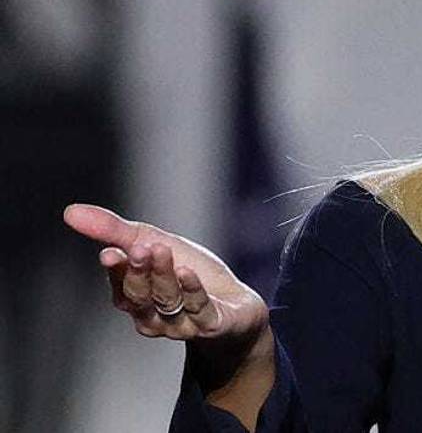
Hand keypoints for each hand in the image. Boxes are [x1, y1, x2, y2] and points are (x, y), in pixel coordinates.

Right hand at [62, 203, 269, 349]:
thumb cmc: (190, 273)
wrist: (237, 304)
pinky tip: (188, 273)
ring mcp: (183, 324)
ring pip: (168, 302)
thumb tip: (69, 212)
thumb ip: (114, 231)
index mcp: (137, 298)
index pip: (120, 286)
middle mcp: (155, 316)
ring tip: (163, 251)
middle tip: (141, 248)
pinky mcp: (213, 325)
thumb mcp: (154, 243)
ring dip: (165, 277)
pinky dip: (192, 292)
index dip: (116, 271)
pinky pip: (199, 311)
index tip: (110, 253)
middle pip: (141, 296)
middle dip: (139, 272)